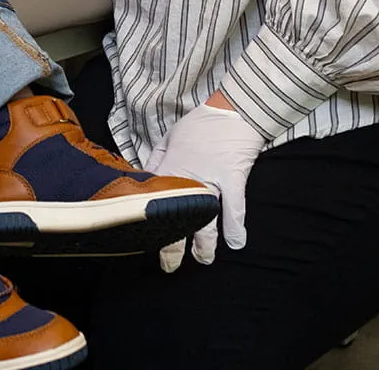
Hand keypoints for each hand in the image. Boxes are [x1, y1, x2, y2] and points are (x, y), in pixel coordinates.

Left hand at [147, 99, 265, 270]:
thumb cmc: (200, 124)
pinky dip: (236, 227)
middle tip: (168, 265)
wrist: (231, 111)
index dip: (149, 224)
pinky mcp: (233, 178)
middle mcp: (188, 178)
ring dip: (204, 244)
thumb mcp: (169, 137)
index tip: (145, 240)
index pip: (154, 201)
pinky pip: (235, 208)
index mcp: (170, 167)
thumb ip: (155, 158)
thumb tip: (142, 175)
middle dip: (171, 246)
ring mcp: (212, 180)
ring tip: (202, 259)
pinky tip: (236, 243)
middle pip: (177, 219)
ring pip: (205, 220)